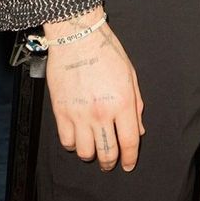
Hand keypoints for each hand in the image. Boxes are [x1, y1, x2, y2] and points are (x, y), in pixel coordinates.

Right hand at [45, 12, 144, 171]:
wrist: (77, 37)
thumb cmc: (105, 50)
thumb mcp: (130, 74)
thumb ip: (136, 104)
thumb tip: (138, 129)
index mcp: (122, 102)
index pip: (129, 141)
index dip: (130, 157)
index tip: (129, 163)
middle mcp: (101, 112)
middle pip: (107, 152)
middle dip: (111, 162)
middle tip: (111, 162)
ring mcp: (79, 114)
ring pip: (85, 152)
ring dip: (92, 154)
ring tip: (94, 148)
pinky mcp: (61, 112)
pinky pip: (66, 141)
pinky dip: (73, 144)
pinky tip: (78, 137)